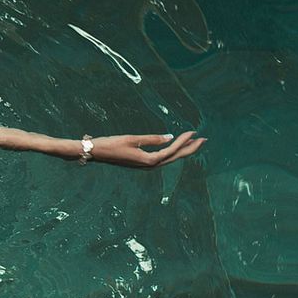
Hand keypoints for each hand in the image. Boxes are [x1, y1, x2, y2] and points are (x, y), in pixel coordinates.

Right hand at [88, 131, 204, 167]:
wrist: (95, 152)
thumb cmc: (111, 144)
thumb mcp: (132, 139)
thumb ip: (152, 139)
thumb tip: (169, 137)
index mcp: (148, 160)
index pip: (171, 150)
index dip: (183, 141)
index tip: (193, 132)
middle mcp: (149, 165)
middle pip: (174, 157)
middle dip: (189, 148)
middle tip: (203, 139)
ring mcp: (145, 165)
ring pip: (169, 159)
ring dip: (182, 151)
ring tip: (193, 143)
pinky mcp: (141, 163)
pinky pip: (162, 158)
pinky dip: (171, 152)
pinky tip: (174, 148)